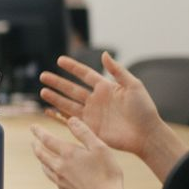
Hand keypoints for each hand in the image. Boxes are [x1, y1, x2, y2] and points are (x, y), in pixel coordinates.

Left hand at [30, 118, 127, 188]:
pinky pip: (56, 184)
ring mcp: (59, 183)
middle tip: (33, 142)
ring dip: (42, 161)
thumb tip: (71, 120)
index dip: (39, 132)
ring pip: (46, 169)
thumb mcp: (100, 148)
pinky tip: (60, 179)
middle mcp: (59, 167)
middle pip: (41, 155)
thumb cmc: (107, 174)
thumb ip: (84, 133)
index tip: (32, 127)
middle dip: (36, 146)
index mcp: (68, 154)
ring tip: (42, 158)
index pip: (47, 139)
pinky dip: (56, 178)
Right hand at [38, 52, 164, 156]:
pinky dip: (58, 117)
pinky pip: (70, 121)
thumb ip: (118, 70)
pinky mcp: (90, 128)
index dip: (72, 67)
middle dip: (57, 83)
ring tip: (42, 92)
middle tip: (43, 76)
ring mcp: (92, 114)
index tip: (60, 60)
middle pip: (72, 89)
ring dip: (55, 98)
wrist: (146, 134)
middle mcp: (96, 100)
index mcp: (106, 88)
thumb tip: (104, 54)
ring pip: (68, 104)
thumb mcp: (134, 86)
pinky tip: (48, 111)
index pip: (85, 74)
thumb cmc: (144, 110)